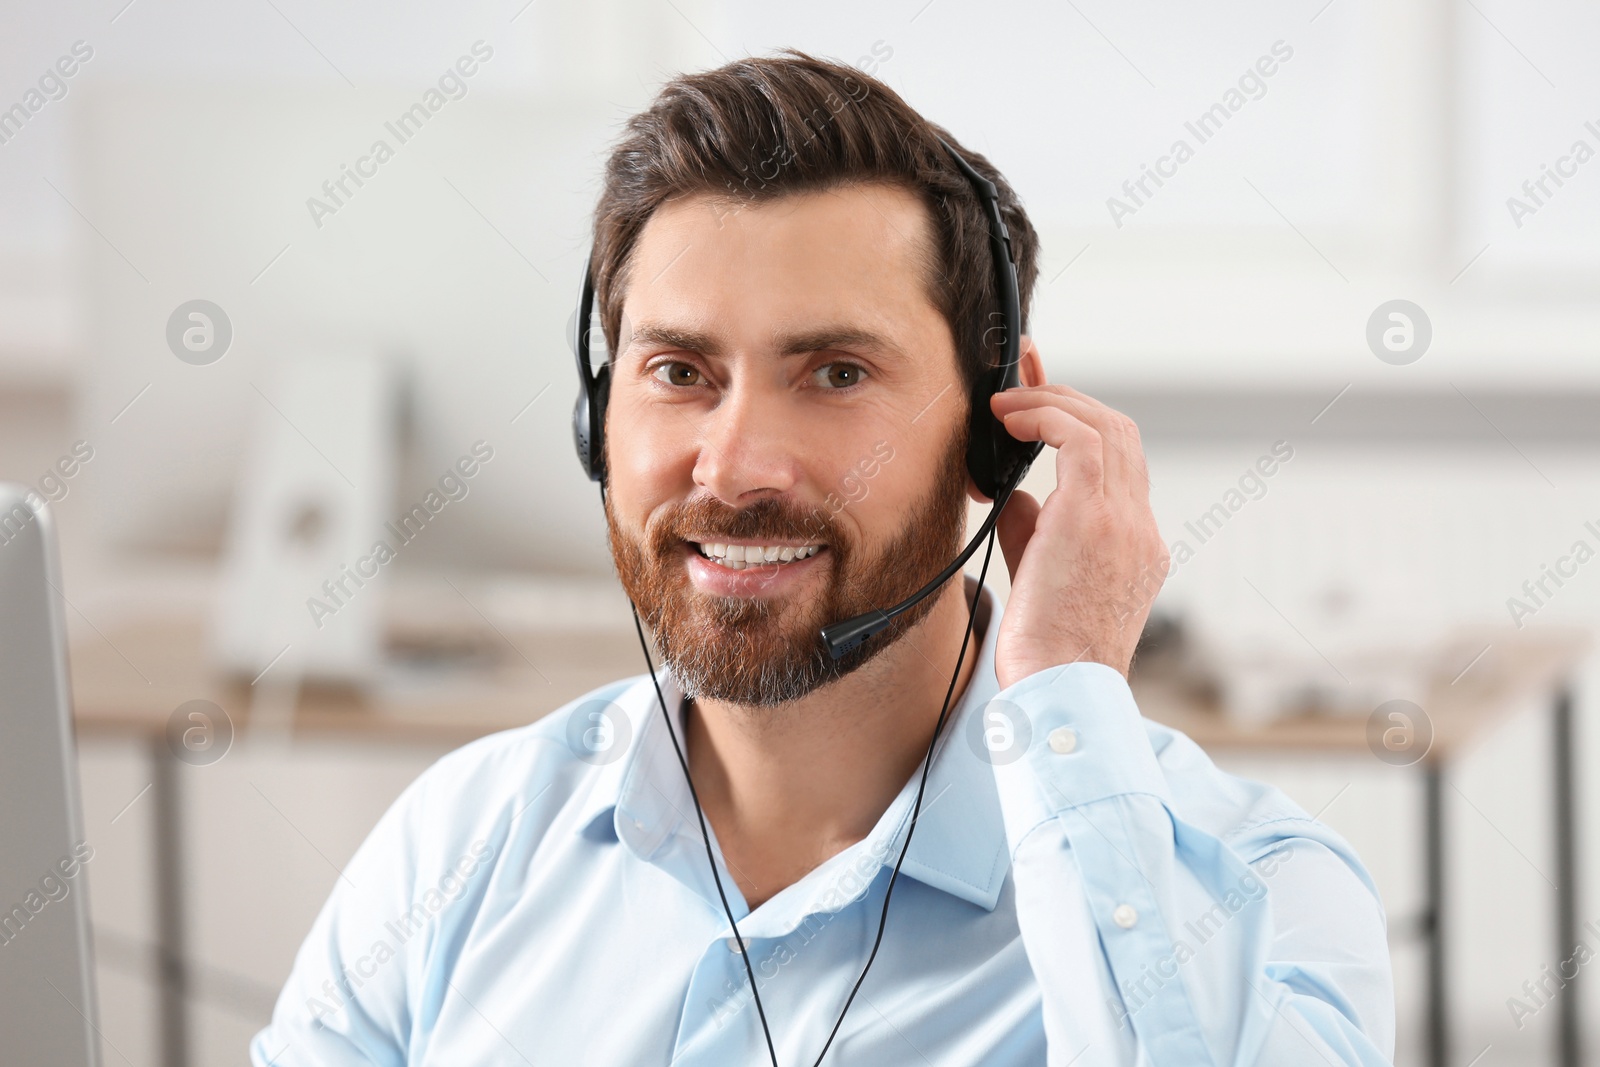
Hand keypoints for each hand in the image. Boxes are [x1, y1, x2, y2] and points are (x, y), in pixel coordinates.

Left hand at [986, 383, 1168, 688]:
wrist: (1060, 689)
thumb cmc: (1044, 649)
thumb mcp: (1043, 574)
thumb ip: (1036, 528)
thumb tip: (1015, 492)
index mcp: (1136, 543)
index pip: (1121, 461)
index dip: (1081, 422)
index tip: (1040, 403)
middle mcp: (1139, 527)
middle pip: (1120, 432)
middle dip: (1068, 396)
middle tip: (1023, 379)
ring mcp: (1125, 521)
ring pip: (1106, 426)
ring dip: (1052, 402)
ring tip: (1007, 403)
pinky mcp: (1095, 518)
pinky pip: (1080, 439)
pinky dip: (1044, 417)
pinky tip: (1010, 420)